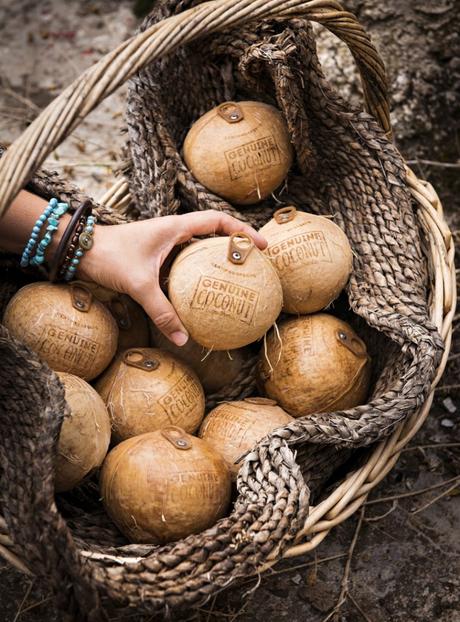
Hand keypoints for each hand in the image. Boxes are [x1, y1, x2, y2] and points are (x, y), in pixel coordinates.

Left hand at [78, 211, 266, 345]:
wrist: (81, 250)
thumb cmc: (109, 256)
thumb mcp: (139, 285)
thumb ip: (162, 311)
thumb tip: (183, 338)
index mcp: (175, 227)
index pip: (218, 221)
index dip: (243, 231)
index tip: (261, 246)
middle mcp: (174, 232)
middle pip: (214, 232)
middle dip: (235, 244)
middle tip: (254, 264)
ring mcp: (166, 243)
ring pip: (199, 248)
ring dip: (216, 259)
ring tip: (235, 278)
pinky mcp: (157, 256)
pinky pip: (185, 262)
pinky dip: (197, 272)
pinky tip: (202, 293)